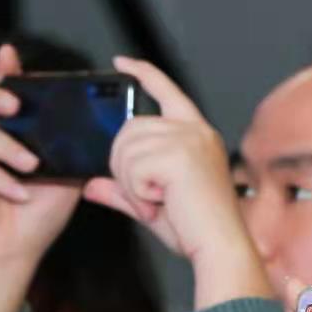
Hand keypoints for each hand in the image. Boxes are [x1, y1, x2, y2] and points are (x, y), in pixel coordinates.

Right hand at [0, 44, 82, 311]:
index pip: (9, 96)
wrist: (17, 252)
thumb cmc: (40, 214)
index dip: (7, 73)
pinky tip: (18, 194)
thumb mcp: (66, 179)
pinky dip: (1, 181)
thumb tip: (97, 130)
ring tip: (31, 167)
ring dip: (9, 150)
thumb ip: (72, 152)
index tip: (9, 54)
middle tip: (15, 105)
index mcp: (14, 134)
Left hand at [83, 57, 267, 308]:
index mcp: (196, 135)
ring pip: (127, 149)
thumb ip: (122, 191)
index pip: (167, 91)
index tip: (122, 63)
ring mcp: (189, 139)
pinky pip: (133, 168)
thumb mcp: (152, 205)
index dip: (143, 73)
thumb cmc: (196, 230)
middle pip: (130, 128)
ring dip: (132, 183)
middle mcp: (195, 131)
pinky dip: (138, 192)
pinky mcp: (180, 154)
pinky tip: (160, 203)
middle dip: (123, 165)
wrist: (220, 249)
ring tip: (157, 203)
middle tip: (148, 198)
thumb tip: (91, 185)